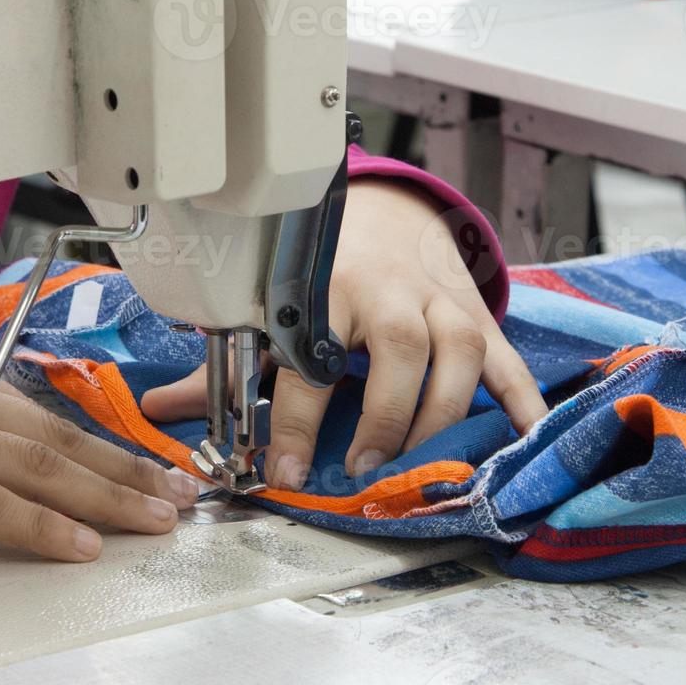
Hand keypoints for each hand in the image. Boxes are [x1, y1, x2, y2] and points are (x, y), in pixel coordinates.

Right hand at [0, 340, 198, 560]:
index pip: (40, 409)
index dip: (97, 441)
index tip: (139, 460)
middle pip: (59, 435)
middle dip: (126, 466)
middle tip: (179, 490)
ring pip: (44, 467)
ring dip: (110, 497)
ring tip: (158, 519)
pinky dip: (45, 528)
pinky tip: (84, 546)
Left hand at [142, 179, 546, 489]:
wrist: (389, 213)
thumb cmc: (326, 269)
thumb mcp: (273, 308)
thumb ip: (225, 365)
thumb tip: (162, 407)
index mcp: (326, 286)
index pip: (309, 357)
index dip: (295, 420)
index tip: (285, 470)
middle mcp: (390, 290)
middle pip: (399, 348)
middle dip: (384, 416)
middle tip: (364, 471)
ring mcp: (442, 301)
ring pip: (459, 353)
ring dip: (442, 417)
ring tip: (422, 469)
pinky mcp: (479, 317)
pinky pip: (509, 361)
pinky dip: (522, 404)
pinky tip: (524, 442)